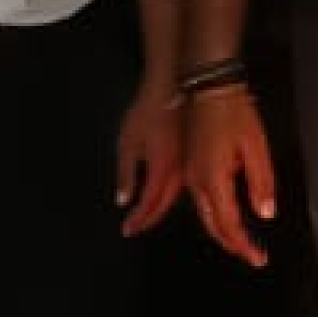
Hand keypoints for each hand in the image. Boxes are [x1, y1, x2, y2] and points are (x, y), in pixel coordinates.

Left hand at [114, 86, 187, 235]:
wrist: (174, 86)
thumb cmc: (148, 111)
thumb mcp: (127, 142)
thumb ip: (125, 174)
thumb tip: (123, 199)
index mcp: (161, 170)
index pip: (149, 205)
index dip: (138, 220)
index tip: (127, 230)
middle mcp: (178, 172)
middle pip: (163, 204)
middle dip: (148, 218)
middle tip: (135, 226)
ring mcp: (189, 163)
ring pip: (177, 194)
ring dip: (160, 207)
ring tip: (148, 215)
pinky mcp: (194, 154)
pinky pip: (186, 182)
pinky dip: (173, 193)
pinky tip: (167, 193)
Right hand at [184, 83, 277, 268]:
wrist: (208, 86)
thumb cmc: (234, 113)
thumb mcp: (256, 147)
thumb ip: (262, 183)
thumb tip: (265, 214)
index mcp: (212, 179)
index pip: (229, 224)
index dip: (244, 245)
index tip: (259, 259)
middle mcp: (196, 182)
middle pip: (213, 225)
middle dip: (233, 244)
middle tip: (252, 256)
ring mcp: (190, 174)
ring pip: (205, 214)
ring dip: (223, 231)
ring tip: (242, 242)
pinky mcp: (190, 166)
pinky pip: (201, 200)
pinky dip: (216, 214)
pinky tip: (229, 215)